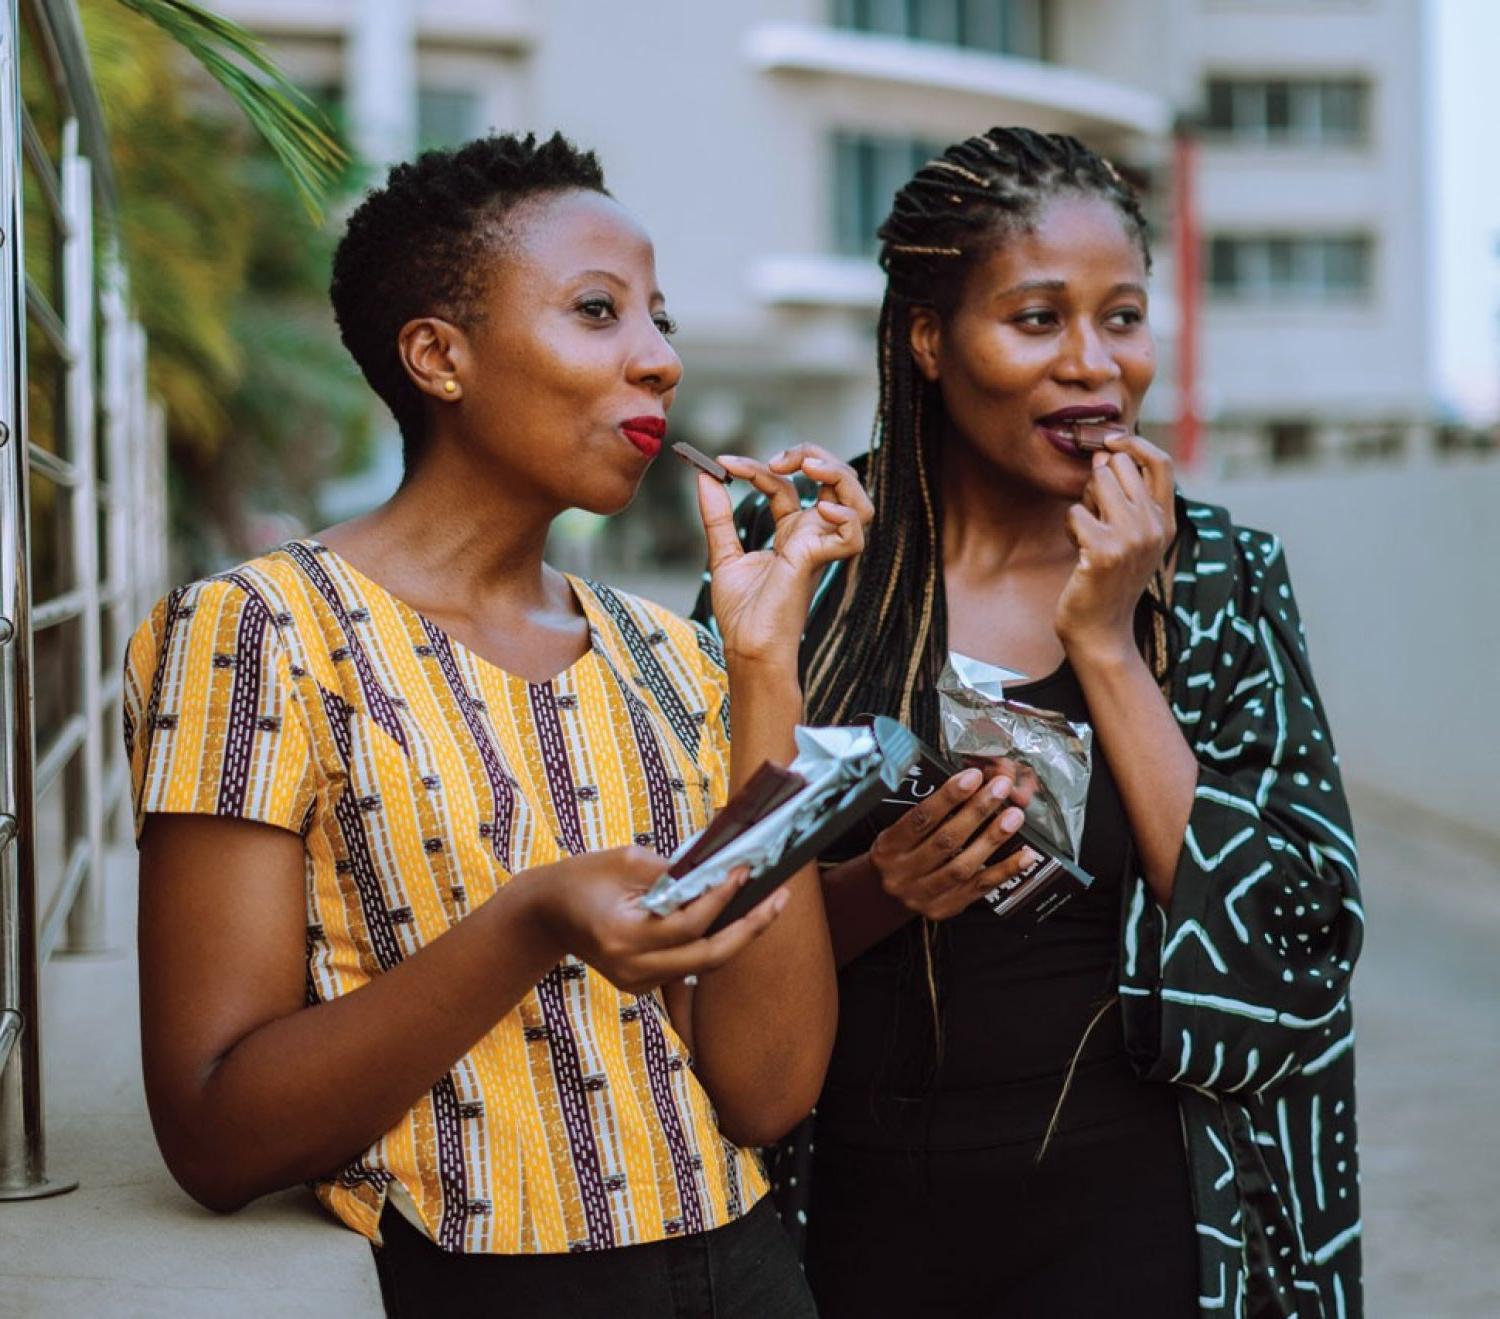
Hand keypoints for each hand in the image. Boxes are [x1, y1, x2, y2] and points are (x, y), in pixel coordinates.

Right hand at [526, 846, 786, 993]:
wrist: (545, 915)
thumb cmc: (584, 877)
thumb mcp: (626, 861)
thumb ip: (674, 871)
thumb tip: (722, 866)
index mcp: (624, 936)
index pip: (689, 923)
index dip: (722, 897)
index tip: (746, 869)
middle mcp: (633, 969)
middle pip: (708, 956)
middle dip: (750, 927)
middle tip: (780, 898)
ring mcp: (637, 983)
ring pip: (704, 965)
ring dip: (740, 935)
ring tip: (771, 905)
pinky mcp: (642, 986)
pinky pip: (689, 966)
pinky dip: (715, 943)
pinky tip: (738, 919)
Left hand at [697, 445, 872, 669]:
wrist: (746, 647)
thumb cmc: (743, 613)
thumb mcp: (724, 554)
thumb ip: (718, 516)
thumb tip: (705, 478)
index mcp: (792, 533)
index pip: (784, 484)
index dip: (755, 468)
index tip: (721, 462)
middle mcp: (811, 536)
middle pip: (834, 481)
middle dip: (812, 455)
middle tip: (777, 459)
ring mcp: (820, 547)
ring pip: (858, 501)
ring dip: (839, 475)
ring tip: (809, 466)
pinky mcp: (819, 561)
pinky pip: (853, 535)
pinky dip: (844, 516)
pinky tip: (820, 508)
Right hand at [868, 767, 1038, 920]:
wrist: (887, 896)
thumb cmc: (900, 854)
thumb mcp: (898, 832)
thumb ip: (927, 814)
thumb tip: (968, 784)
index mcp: (888, 847)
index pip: (920, 819)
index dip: (948, 796)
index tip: (973, 777)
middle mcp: (902, 873)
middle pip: (945, 841)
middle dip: (976, 812)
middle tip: (999, 790)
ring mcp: (922, 895)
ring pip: (963, 866)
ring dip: (992, 840)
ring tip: (1013, 817)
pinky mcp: (943, 908)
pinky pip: (978, 888)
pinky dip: (1004, 870)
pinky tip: (1023, 855)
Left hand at [1056, 433, 1175, 661]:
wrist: (1102, 629)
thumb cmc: (1109, 580)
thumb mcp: (1132, 537)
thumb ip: (1129, 499)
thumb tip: (1107, 453)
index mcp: (1166, 521)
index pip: (1161, 462)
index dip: (1134, 443)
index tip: (1110, 440)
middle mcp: (1155, 526)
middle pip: (1120, 467)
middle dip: (1097, 481)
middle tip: (1094, 513)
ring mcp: (1133, 538)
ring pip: (1097, 483)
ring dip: (1082, 504)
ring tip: (1087, 533)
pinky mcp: (1106, 550)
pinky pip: (1075, 512)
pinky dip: (1070, 528)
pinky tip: (1079, 552)